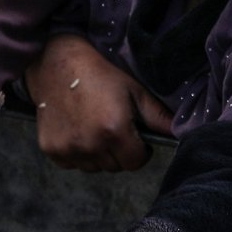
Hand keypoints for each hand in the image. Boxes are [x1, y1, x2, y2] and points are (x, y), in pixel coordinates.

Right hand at [27, 34, 172, 172]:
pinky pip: (72, 164)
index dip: (140, 152)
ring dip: (98, 154)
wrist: (58, 64)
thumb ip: (158, 117)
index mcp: (114, 131)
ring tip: (94, 128)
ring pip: (94, 167)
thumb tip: (181, 132)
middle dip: (119, 152)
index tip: (136, 139)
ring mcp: (68, 149)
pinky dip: (77, 153)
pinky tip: (77, 130)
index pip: (135, 163)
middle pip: (115, 167)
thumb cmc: (100, 75)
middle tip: (113, 128)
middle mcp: (90, 145)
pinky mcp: (50, 150)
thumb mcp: (134, 91)